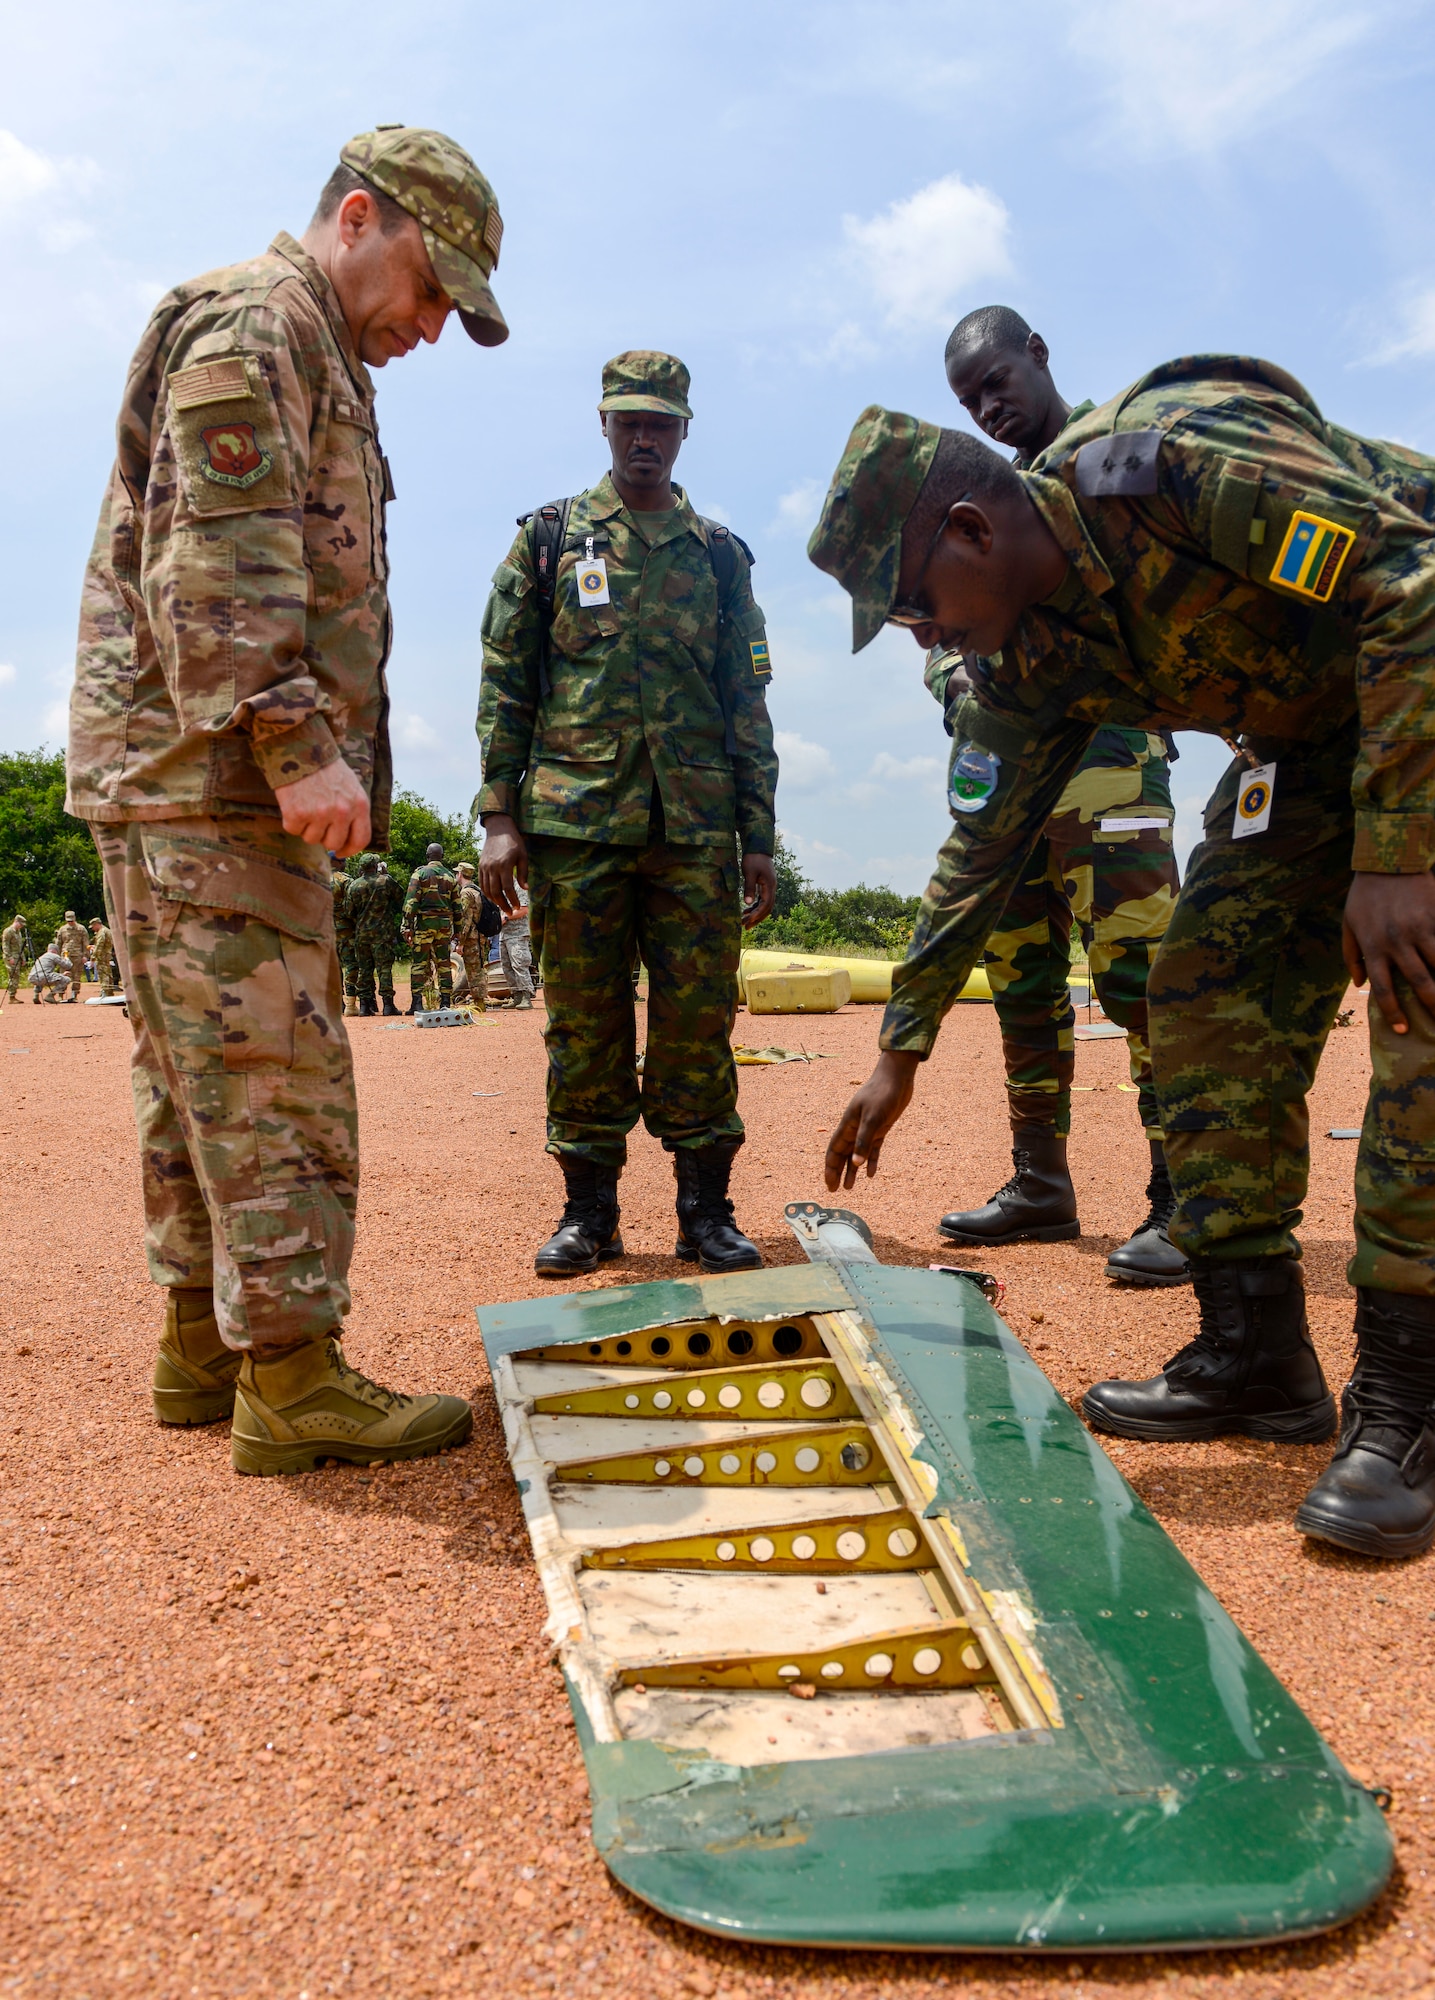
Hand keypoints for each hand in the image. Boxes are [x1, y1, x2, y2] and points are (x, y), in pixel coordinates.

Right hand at [274, 760, 370, 855]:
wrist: (299, 748)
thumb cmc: (326, 768)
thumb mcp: (351, 786)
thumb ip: (353, 812)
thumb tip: (346, 841)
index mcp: (359, 805)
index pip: (360, 839)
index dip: (350, 850)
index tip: (340, 852)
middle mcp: (341, 812)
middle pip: (334, 843)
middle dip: (325, 838)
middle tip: (318, 823)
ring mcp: (319, 814)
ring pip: (311, 839)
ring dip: (307, 828)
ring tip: (306, 806)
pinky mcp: (297, 814)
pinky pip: (293, 830)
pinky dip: (291, 821)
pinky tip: (294, 802)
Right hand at [480, 813, 528, 916]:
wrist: (498, 829)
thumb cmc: (514, 842)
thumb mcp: (523, 856)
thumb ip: (523, 873)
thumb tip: (525, 889)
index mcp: (504, 865)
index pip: (508, 888)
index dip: (513, 900)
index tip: (517, 907)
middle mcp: (492, 867)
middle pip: (496, 892)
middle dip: (503, 904)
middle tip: (510, 912)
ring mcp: (484, 867)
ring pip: (487, 889)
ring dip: (495, 901)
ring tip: (503, 907)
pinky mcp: (480, 866)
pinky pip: (482, 883)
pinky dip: (487, 893)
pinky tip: (494, 898)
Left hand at [741, 853, 776, 928]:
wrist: (758, 847)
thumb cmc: (753, 858)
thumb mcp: (749, 872)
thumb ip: (749, 887)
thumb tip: (747, 903)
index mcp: (770, 886)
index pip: (766, 904)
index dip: (757, 914)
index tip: (748, 921)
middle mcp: (771, 888)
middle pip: (767, 908)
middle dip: (756, 919)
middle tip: (745, 927)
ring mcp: (769, 888)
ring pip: (764, 906)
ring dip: (755, 915)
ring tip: (743, 922)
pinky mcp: (764, 886)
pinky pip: (761, 901)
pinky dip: (754, 908)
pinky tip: (746, 912)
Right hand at [824, 1050, 920, 1188]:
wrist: (896, 1077)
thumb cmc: (882, 1094)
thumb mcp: (873, 1118)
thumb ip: (863, 1141)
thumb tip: (855, 1163)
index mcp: (848, 1125)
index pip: (834, 1151)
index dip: (830, 1168)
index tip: (829, 1184)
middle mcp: (855, 1129)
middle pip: (843, 1155)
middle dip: (838, 1172)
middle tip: (835, 1190)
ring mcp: (868, 1129)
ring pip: (856, 1154)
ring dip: (852, 1170)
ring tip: (850, 1187)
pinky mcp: (881, 1128)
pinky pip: (872, 1149)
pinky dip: (870, 1161)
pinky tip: (870, 1173)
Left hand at [1343, 870, 1434, 1033]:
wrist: (1388, 861)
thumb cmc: (1364, 896)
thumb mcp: (1348, 924)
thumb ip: (1350, 956)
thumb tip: (1359, 985)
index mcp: (1373, 946)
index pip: (1384, 988)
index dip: (1394, 1012)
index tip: (1403, 1030)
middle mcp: (1397, 941)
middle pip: (1419, 982)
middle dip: (1432, 1006)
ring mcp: (1419, 929)